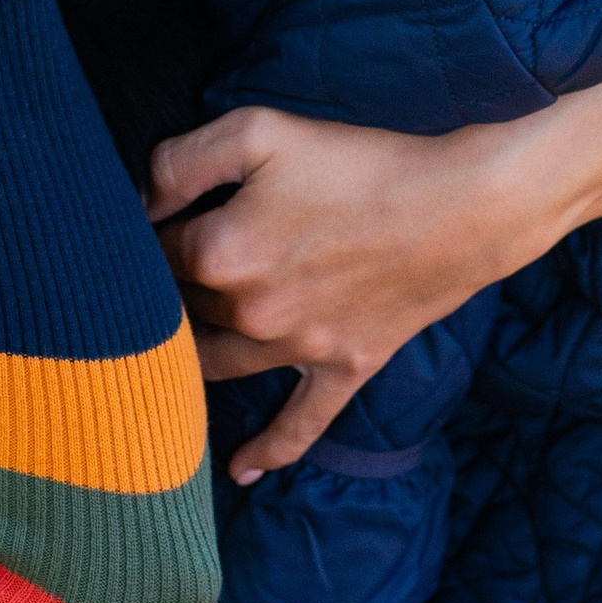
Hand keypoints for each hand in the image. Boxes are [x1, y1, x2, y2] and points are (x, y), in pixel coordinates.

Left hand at [147, 51, 601, 478]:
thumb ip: (181, 160)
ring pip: (216, 366)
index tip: (152, 218)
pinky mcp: (342, 368)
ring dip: (186, 360)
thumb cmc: (360, 161)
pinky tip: (240, 472)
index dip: (145, 231)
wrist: (462, 206)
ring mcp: (296, 350)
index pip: (151, 251)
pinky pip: (298, 424)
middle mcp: (249, 313)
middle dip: (160, 295)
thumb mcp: (260, 130)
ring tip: (161, 357)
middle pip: (178, 311)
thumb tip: (139, 200)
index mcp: (220, 253)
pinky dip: (268, 450)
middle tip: (147, 283)